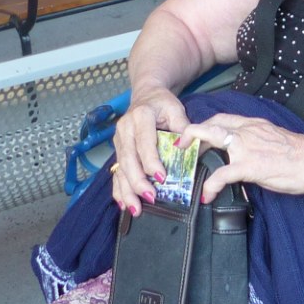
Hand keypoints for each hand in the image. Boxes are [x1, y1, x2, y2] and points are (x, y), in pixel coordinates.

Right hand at [111, 86, 189, 211]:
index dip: (151, 161)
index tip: (161, 178)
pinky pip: (115, 171)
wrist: (145, 95)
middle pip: (129, 159)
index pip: (145, 142)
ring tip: (136, 208)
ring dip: (127, 190)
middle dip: (138, 181)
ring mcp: (118, 140)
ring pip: (120, 168)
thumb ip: (183, 127)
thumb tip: (188, 146)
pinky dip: (118, 189)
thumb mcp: (176, 109)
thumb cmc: (162, 104)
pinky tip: (123, 203)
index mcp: (141, 116)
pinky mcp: (117, 149)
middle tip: (150, 198)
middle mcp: (125, 128)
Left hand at [178, 113, 303, 202]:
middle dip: (192, 134)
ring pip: (211, 139)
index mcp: (255, 124)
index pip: (223, 119)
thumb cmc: (303, 155)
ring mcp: (247, 147)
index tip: (196, 136)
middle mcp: (248, 131)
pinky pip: (222, 174)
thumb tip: (247, 161)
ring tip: (187, 168)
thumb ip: (257, 146)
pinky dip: (211, 185)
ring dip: (194, 152)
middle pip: (211, 124)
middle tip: (183, 148)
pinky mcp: (250, 165)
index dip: (205, 126)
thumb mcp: (275, 142)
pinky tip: (207, 195)